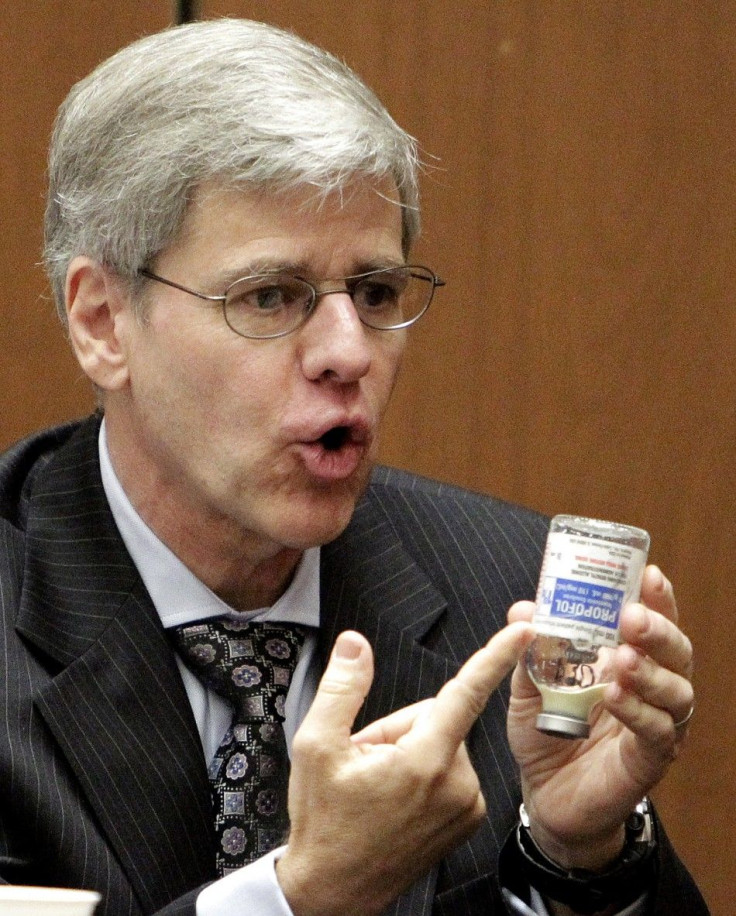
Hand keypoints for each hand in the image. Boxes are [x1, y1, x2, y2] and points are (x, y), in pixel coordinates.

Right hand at [276, 622, 533, 915]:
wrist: (333, 891)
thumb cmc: (324, 824)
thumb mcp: (315, 746)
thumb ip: (342, 687)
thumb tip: (356, 645)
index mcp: (424, 762)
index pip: (466, 692)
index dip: (496, 656)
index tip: (523, 632)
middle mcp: (456, 783)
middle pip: (435, 716)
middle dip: (399, 727)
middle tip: (365, 759)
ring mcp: (465, 804)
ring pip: (441, 741)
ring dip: (410, 749)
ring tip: (378, 782)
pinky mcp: (467, 817)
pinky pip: (449, 768)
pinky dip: (424, 771)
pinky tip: (396, 794)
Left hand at [507, 565, 693, 869]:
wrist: (543, 794)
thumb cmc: (545, 731)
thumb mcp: (528, 685)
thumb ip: (529, 650)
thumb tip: (524, 609)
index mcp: (626, 659)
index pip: (652, 622)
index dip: (657, 598)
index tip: (648, 575)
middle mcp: (650, 687)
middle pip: (676, 651)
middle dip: (659, 630)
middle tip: (632, 618)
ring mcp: (656, 724)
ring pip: (677, 691)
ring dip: (651, 671)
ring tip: (623, 659)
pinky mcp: (649, 760)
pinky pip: (658, 732)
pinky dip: (639, 712)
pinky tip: (616, 697)